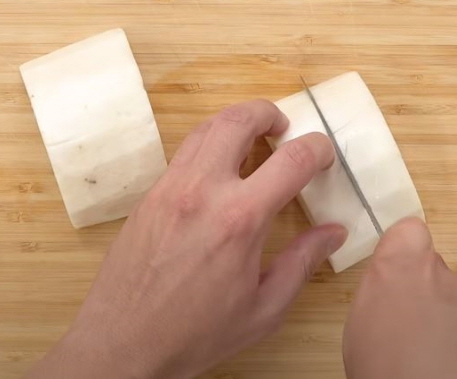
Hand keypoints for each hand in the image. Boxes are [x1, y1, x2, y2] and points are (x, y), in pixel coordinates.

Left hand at [26, 100, 346, 378]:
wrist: (122, 344)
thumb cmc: (196, 334)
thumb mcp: (264, 309)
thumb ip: (302, 263)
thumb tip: (333, 233)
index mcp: (240, 219)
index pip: (292, 159)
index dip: (317, 149)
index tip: (323, 156)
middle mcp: (202, 190)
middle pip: (238, 120)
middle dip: (267, 113)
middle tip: (282, 128)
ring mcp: (170, 188)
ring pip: (205, 129)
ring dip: (234, 123)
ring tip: (252, 142)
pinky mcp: (149, 195)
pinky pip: (183, 153)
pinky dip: (208, 145)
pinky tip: (217, 171)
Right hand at [343, 218, 456, 378]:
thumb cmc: (382, 364)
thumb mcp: (359, 320)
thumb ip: (382, 286)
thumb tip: (395, 278)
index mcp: (403, 266)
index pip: (410, 231)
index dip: (406, 250)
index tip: (401, 272)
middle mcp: (447, 274)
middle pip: (439, 273)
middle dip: (430, 295)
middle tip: (414, 330)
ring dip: (455, 321)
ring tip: (438, 356)